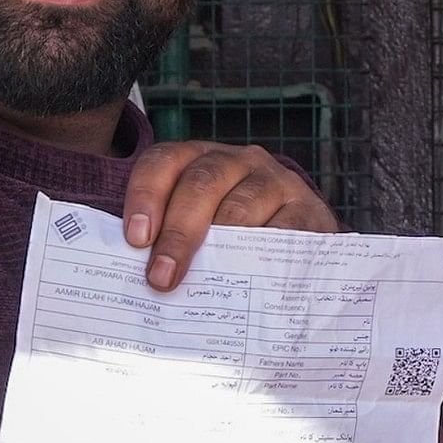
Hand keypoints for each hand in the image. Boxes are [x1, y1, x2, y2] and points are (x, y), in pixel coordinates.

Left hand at [120, 140, 338, 288]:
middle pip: (201, 184)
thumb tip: (135, 278)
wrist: (299, 236)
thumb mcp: (198, 226)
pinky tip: (250, 280)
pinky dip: (265, 254)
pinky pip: (285, 229)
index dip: (145, 196)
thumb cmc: (232, 237)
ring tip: (202, 283)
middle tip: (162, 277)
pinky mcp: (308, 207)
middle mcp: (237, 161)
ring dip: (218, 247)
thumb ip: (167, 239)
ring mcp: (275, 181)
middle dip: (178, 232)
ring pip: (240, 206)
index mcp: (198, 159)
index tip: (136, 239)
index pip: (164, 162)